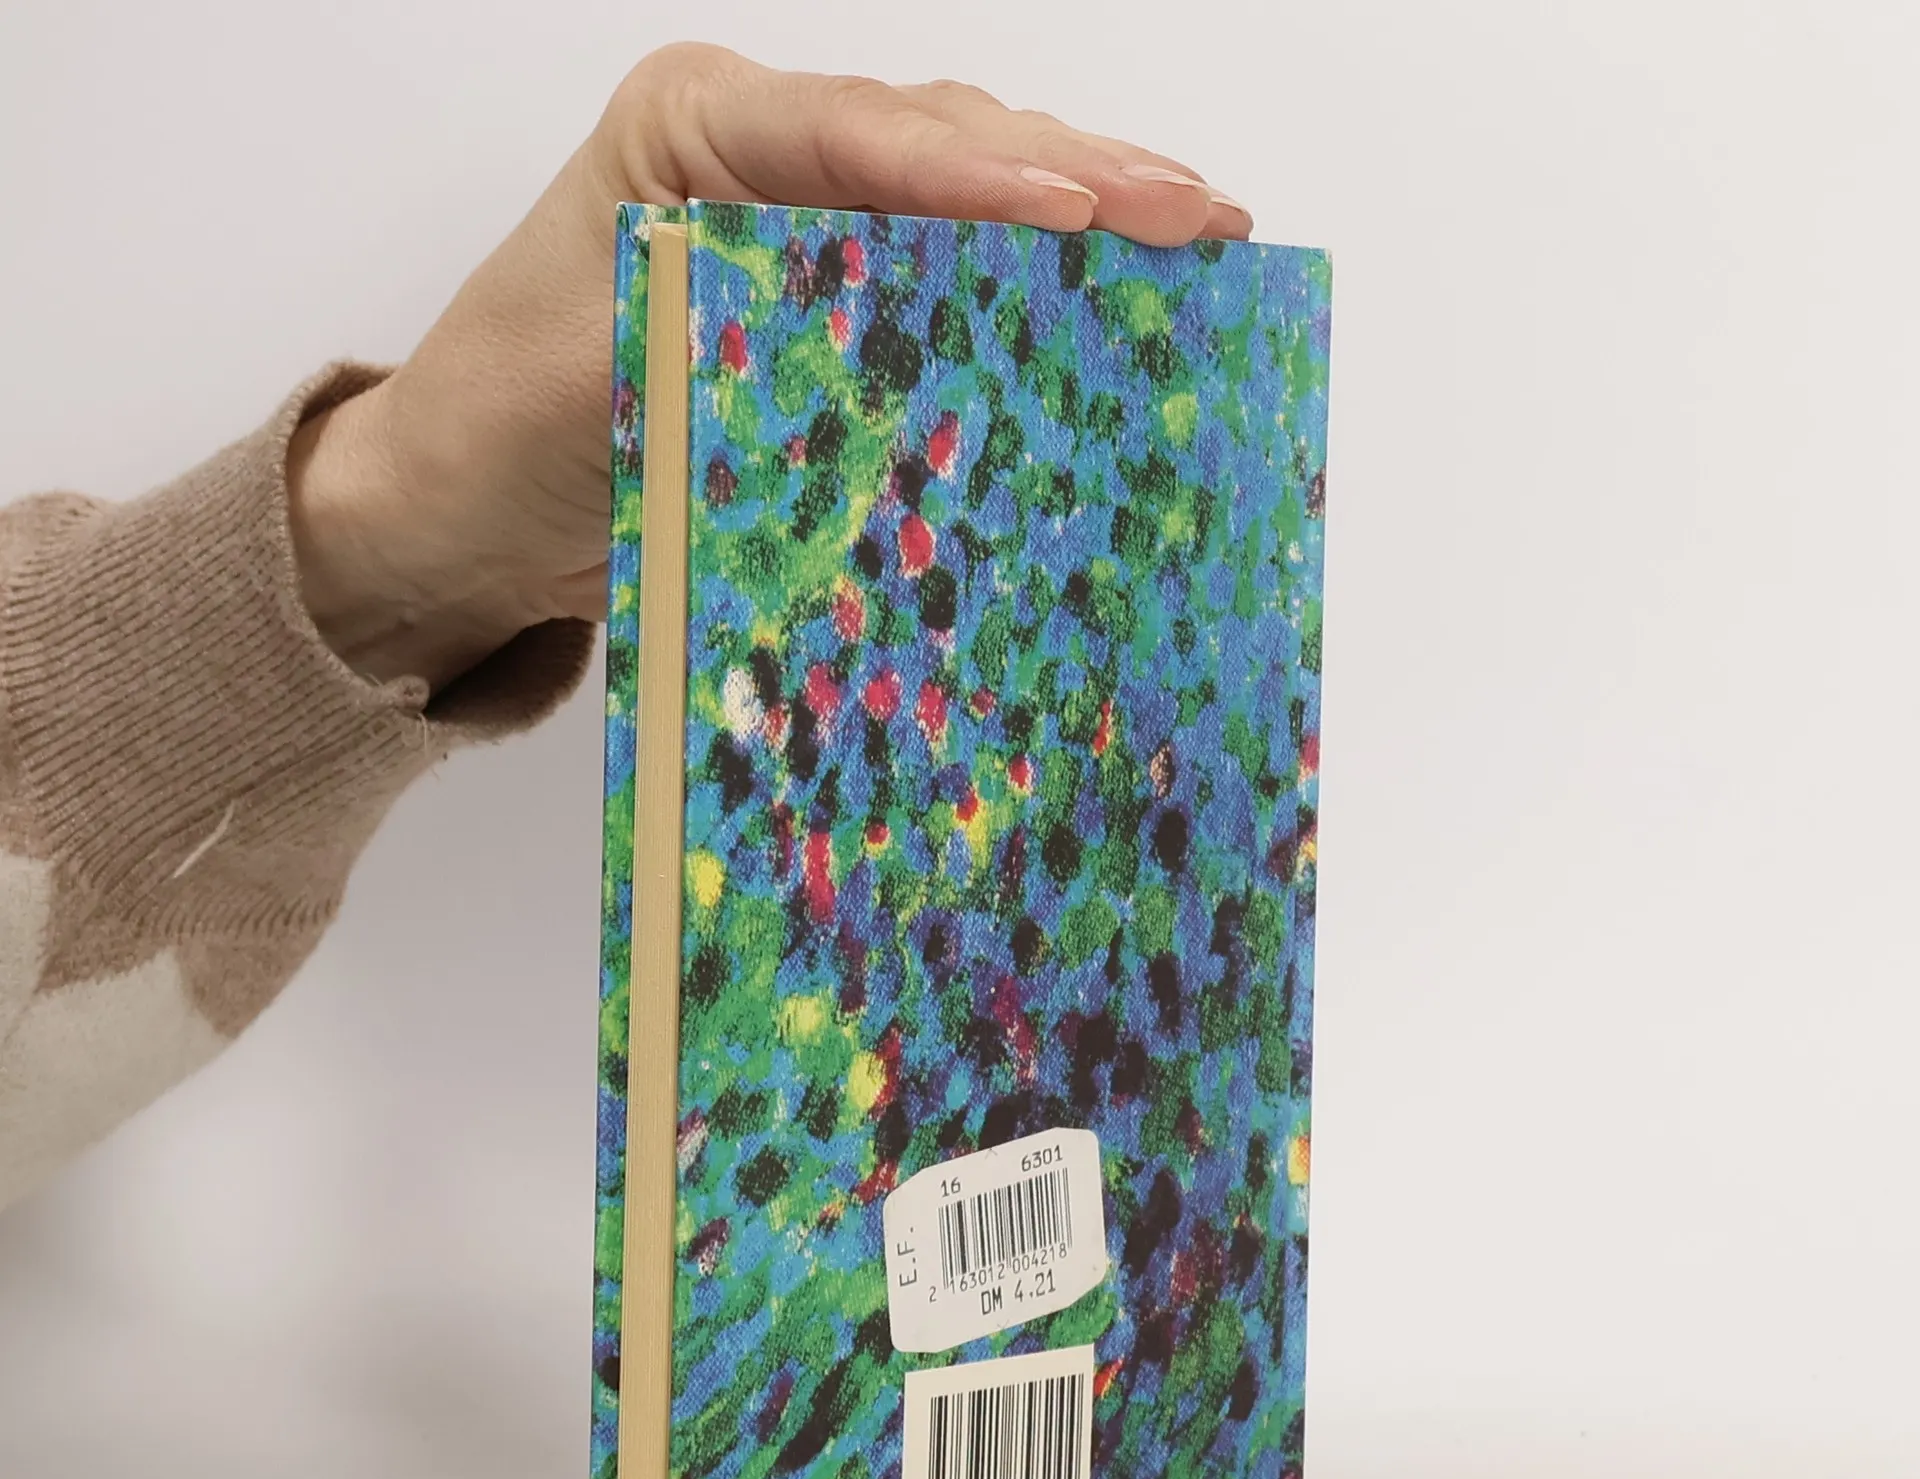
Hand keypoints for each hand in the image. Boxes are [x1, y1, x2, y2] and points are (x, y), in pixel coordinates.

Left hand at [289, 44, 1254, 690]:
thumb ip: (726, 337)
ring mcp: (807, 227)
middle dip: (1074, 175)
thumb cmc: (497, 434)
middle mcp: (760, 158)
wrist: (463, 516)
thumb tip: (874, 350)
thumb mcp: (593, 375)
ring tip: (1202, 233)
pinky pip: (950, 279)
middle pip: (940, 144)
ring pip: (967, 197)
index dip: (972, 173)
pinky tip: (1124, 295)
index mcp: (692, 130)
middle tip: (1197, 209)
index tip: (1076, 211)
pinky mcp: (834, 309)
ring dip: (1082, 217)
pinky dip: (1037, 290)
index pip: (853, 135)